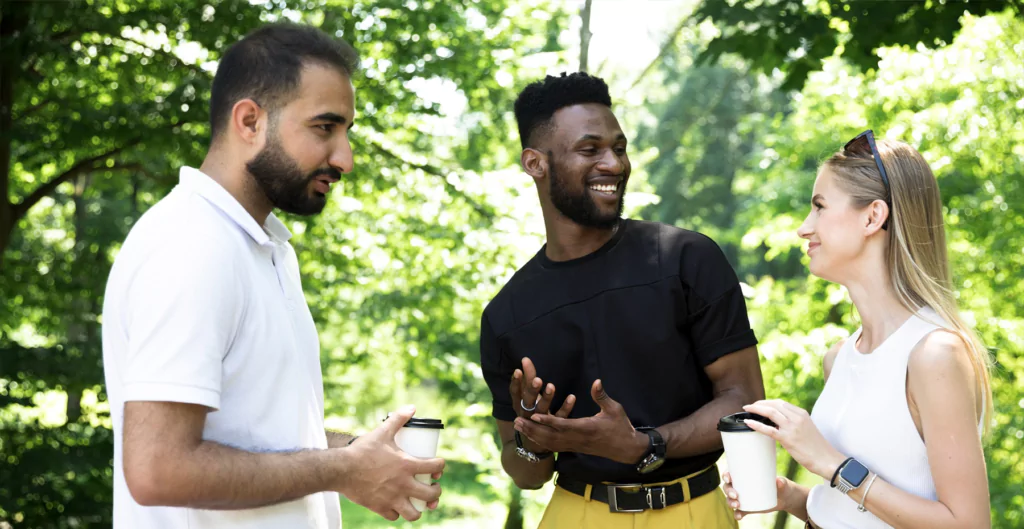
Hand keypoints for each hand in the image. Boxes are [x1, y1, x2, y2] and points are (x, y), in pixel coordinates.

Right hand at [342, 406, 444, 521]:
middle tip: (432, 487)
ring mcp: (392, 498)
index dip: (440, 466)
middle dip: (436, 492)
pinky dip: (398, 513)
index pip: (435, 467)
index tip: (438, 466)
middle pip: (431, 495)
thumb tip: (411, 407)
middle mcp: (403, 484)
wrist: (340, 469)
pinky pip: (395, 516)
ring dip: (419, 509)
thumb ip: (397, 419)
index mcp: (407, 465)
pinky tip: (397, 506)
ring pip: (414, 513)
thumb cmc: (362, 450)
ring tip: (418, 503)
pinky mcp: (380, 507)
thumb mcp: (382, 432)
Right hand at [508, 358, 576, 453]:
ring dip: (546, 398)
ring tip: (551, 385)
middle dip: (531, 390)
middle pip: (528, 402)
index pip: (515, 393)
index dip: (516, 383)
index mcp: (519, 405)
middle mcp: (527, 414)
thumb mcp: (528, 396)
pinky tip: (572, 397)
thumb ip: (528, 378)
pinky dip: (566, 407)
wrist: (534, 443)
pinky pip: (560, 417)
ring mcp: (540, 422)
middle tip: (537, 379)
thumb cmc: (532, 411)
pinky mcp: (553, 428)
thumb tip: (525, 359)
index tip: (518, 370)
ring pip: (542, 411)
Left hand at [515, 379, 644, 463]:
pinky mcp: (574, 448)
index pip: (563, 425)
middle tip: (515, 421)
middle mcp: (577, 439)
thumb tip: (596, 381)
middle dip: (532, 429)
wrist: (626, 449)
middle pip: (550, 437)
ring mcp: (575, 445)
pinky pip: (554, 447)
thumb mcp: (614, 409)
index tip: (533, 415)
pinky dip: (541, 441)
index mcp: (586, 428)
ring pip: (550, 443)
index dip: (547, 421)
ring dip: (533, 435)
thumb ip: (602, 396)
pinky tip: (531, 436)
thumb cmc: (621, 426)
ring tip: (517, 426)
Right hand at [722, 472, 796, 519]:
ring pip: (730, 499)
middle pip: (728, 487)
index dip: (726, 475)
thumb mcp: (782, 482)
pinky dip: (737, 514)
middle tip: (735, 495)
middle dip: (728, 491)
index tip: (729, 478)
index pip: (731, 473)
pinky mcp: (747, 508)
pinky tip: (739, 516)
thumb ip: (781, 481)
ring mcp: (743, 498)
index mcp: (745, 475)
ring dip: (730, 502)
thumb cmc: (781, 485)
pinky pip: (739, 511)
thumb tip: (779, 482)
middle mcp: (741, 486)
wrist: (785, 498)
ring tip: (737, 505)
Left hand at [742, 400, 844, 479]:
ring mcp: (792, 427)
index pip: (781, 402)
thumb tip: (778, 423)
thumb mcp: (806, 428)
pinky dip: (756, 424)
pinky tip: (748, 422)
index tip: (758, 404)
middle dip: (759, 403)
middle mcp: (797, 417)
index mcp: (802, 413)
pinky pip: (769, 429)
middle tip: (749, 407)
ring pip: (770, 412)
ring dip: (756, 409)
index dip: (767, 402)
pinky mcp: (788, 439)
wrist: (827, 460)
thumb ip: (794, 422)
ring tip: (747, 410)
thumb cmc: (816, 447)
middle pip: (774, 404)